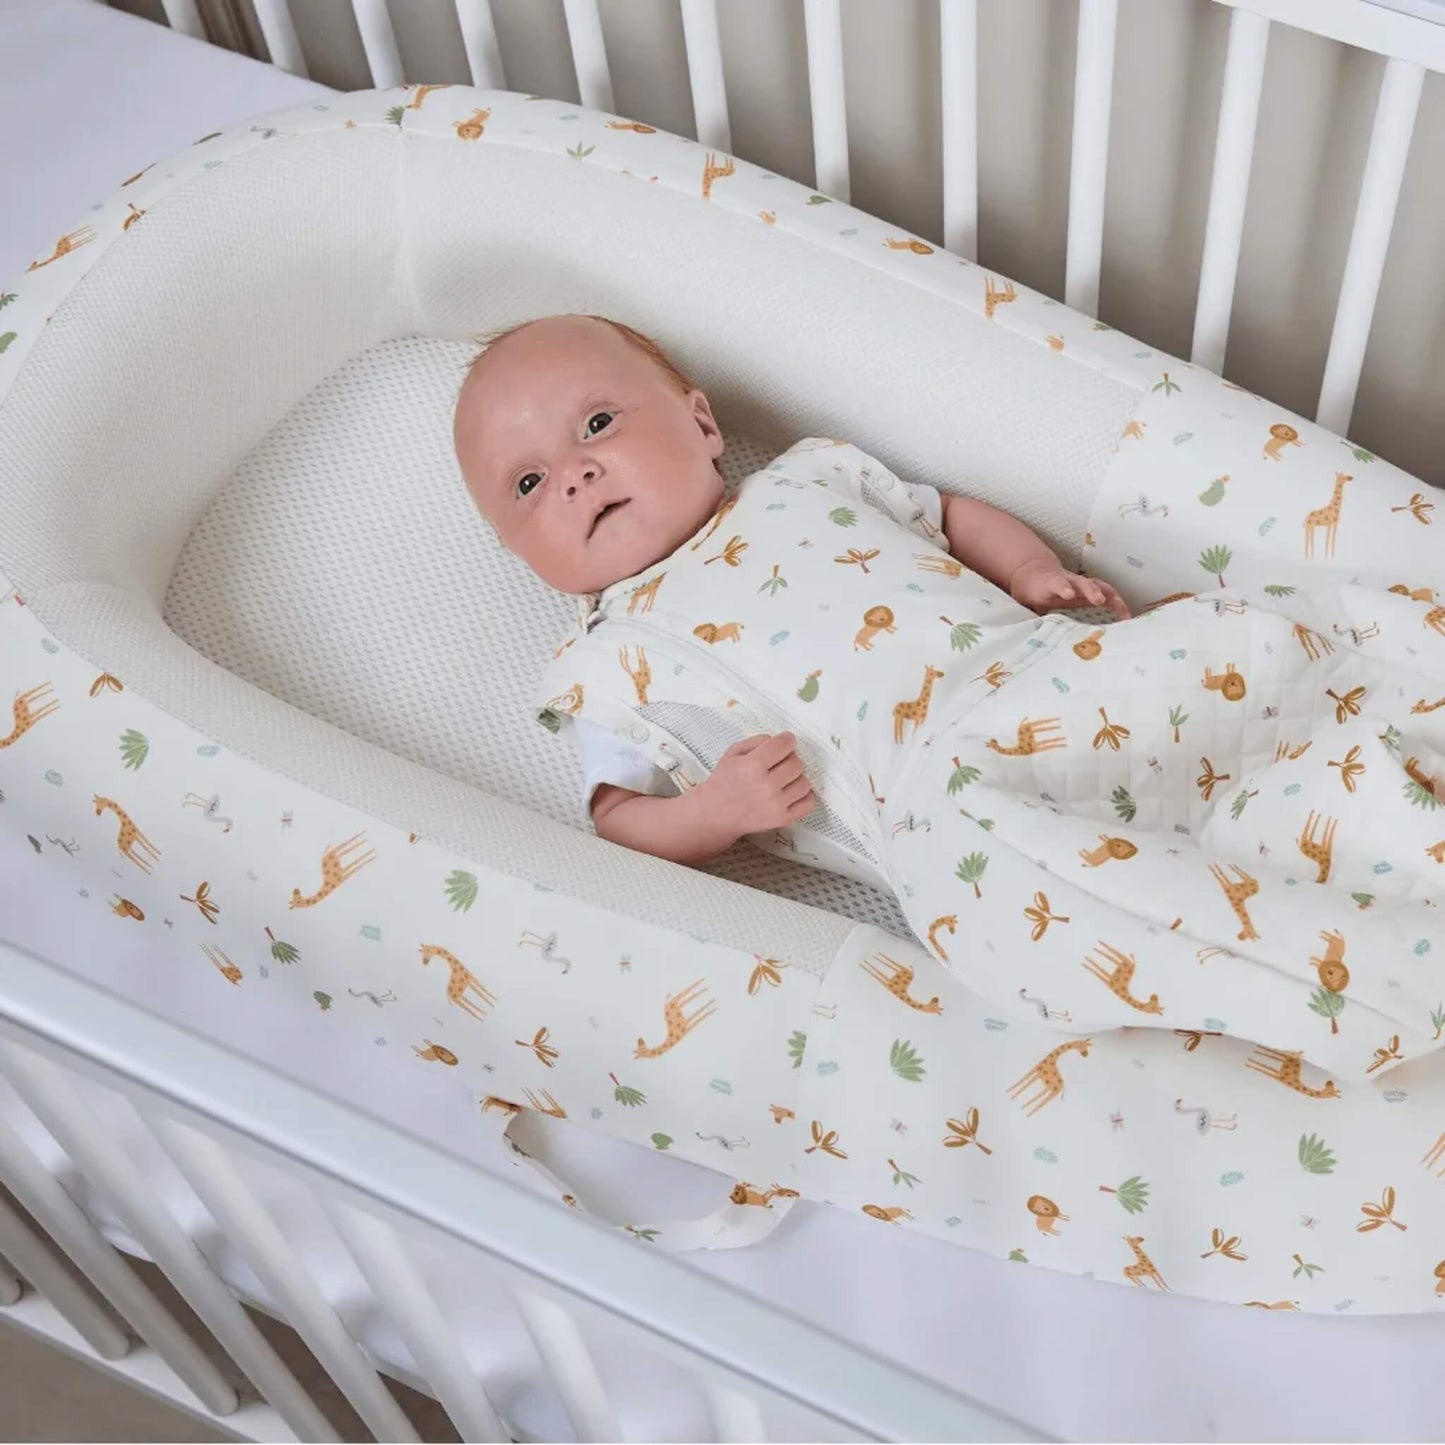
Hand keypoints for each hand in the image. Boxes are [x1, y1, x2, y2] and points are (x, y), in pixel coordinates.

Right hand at [701, 732, 815, 834]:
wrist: (716, 813)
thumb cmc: (724, 781)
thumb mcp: (733, 753)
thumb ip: (758, 741)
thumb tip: (782, 741)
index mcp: (752, 766)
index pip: (784, 745)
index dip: (786, 740)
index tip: (785, 742)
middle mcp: (766, 786)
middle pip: (797, 763)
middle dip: (790, 759)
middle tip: (779, 763)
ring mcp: (775, 805)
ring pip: (805, 783)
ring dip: (796, 778)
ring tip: (783, 780)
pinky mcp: (782, 819)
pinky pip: (808, 803)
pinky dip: (802, 796)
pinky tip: (790, 793)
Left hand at [1010, 558, 1130, 619]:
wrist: (1035, 573)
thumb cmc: (1031, 591)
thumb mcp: (1027, 602)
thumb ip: (1031, 614)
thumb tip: (1033, 633)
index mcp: (1050, 584)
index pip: (1057, 584)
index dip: (1063, 587)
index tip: (1068, 594)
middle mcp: (1070, 582)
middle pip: (1082, 582)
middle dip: (1091, 590)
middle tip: (1099, 600)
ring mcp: (1081, 585)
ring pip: (1099, 586)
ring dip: (1111, 598)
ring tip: (1123, 613)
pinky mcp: (1090, 590)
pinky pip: (1107, 593)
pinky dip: (1117, 603)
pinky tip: (1126, 616)